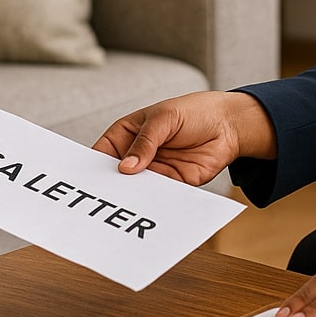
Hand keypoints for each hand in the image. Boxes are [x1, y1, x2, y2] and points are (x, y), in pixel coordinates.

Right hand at [93, 90, 276, 185]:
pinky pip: (160, 195)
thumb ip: (145, 142)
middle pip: (117, 174)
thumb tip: (126, 167)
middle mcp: (138, 155)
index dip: (93, 165)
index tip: (86, 179)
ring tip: (126, 203)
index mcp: (128, 134)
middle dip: (112, 185)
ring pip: (137, 188)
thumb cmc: (194, 111)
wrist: (229, 124)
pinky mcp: (174, 183)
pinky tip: (150, 204)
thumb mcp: (164, 118)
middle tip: (104, 196)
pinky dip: (155, 200)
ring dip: (133, 195)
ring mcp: (155, 170)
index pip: (103, 152)